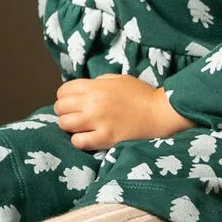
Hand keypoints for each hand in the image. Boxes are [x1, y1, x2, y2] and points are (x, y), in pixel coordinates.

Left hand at [54, 74, 194, 150]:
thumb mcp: (117, 79)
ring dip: (69, 126)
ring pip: (65, 124)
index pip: (64, 90)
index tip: (70, 102)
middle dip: (64, 111)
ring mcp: (98, 121)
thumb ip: (98, 82)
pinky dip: (79, 141)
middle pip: (61, 107)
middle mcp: (93, 103)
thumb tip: (82, 90)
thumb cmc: (141, 95)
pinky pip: (79, 141)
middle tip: (74, 116)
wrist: (160, 112)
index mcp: (95, 87)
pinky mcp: (106, 138)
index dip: (64, 97)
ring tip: (79, 128)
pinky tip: (86, 138)